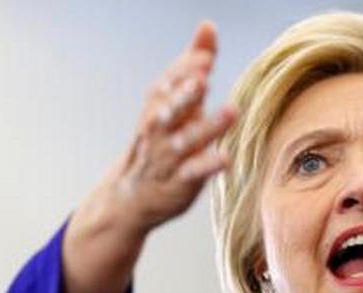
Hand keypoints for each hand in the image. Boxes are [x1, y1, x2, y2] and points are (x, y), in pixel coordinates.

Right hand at [61, 22, 234, 292]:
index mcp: (157, 106)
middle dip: (184, 95)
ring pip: (185, 141)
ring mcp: (167, 158)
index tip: (205, 57)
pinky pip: (192, 174)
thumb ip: (194, 63)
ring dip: (207, 126)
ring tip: (231, 111)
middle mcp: (158, 131)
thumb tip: (207, 25)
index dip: (184, 70)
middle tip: (202, 79)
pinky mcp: (178, 184)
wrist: (131, 196)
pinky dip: (207, 165)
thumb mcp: (177, 100)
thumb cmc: (162, 139)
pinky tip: (226, 158)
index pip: (166, 84)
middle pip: (168, 109)